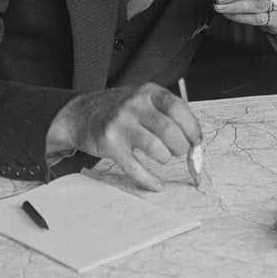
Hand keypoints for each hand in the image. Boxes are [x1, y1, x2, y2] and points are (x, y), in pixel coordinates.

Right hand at [47, 83, 201, 190]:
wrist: (80, 114)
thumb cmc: (120, 110)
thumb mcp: (144, 100)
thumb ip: (167, 114)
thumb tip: (193, 140)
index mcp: (149, 92)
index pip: (178, 108)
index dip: (191, 127)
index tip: (196, 140)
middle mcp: (135, 106)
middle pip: (168, 129)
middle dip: (180, 146)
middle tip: (180, 151)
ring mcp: (121, 124)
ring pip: (154, 147)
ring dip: (165, 157)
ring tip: (164, 157)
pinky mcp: (110, 144)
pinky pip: (134, 167)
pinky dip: (149, 180)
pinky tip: (157, 185)